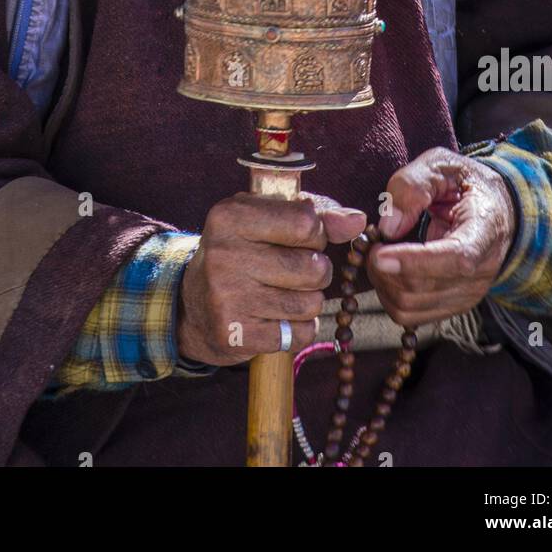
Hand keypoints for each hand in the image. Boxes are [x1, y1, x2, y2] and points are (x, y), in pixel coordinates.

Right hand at [177, 192, 365, 365]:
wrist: (193, 306)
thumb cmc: (243, 253)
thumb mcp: (268, 221)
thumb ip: (318, 216)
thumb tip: (358, 220)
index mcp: (230, 216)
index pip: (306, 223)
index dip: (315, 233)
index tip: (301, 238)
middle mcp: (224, 254)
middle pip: (313, 267)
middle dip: (316, 270)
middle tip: (295, 271)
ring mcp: (227, 297)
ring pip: (311, 303)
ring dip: (308, 301)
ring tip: (285, 294)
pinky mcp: (236, 335)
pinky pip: (299, 333)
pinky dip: (299, 328)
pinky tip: (277, 318)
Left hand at [367, 149, 515, 325]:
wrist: (493, 208)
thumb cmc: (464, 184)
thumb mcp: (440, 165)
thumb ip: (413, 186)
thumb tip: (389, 226)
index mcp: (485, 231)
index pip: (456, 259)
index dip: (415, 261)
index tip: (379, 254)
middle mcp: (482, 271)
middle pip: (423, 288)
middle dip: (383, 267)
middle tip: (370, 242)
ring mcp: (468, 294)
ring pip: (410, 306)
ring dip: (382, 282)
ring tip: (379, 253)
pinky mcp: (452, 305)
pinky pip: (409, 315)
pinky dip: (388, 295)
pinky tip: (388, 270)